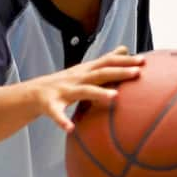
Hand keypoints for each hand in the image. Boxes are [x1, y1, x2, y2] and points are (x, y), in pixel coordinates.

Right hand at [25, 46, 143, 131]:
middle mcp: (77, 78)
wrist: (32, 93)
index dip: (125, 60)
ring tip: (115, 97)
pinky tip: (70, 128)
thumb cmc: (66, 82)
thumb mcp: (86, 69)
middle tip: (137, 73)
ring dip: (98, 93)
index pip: (108, 62)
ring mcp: (63, 91)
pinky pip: (56, 114)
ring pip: (82, 91)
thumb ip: (106, 60)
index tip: (144, 60)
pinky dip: (62, 120)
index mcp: (86, 71)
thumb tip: (125, 48)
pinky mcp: (49, 105)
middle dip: (119, 72)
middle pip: (100, 73)